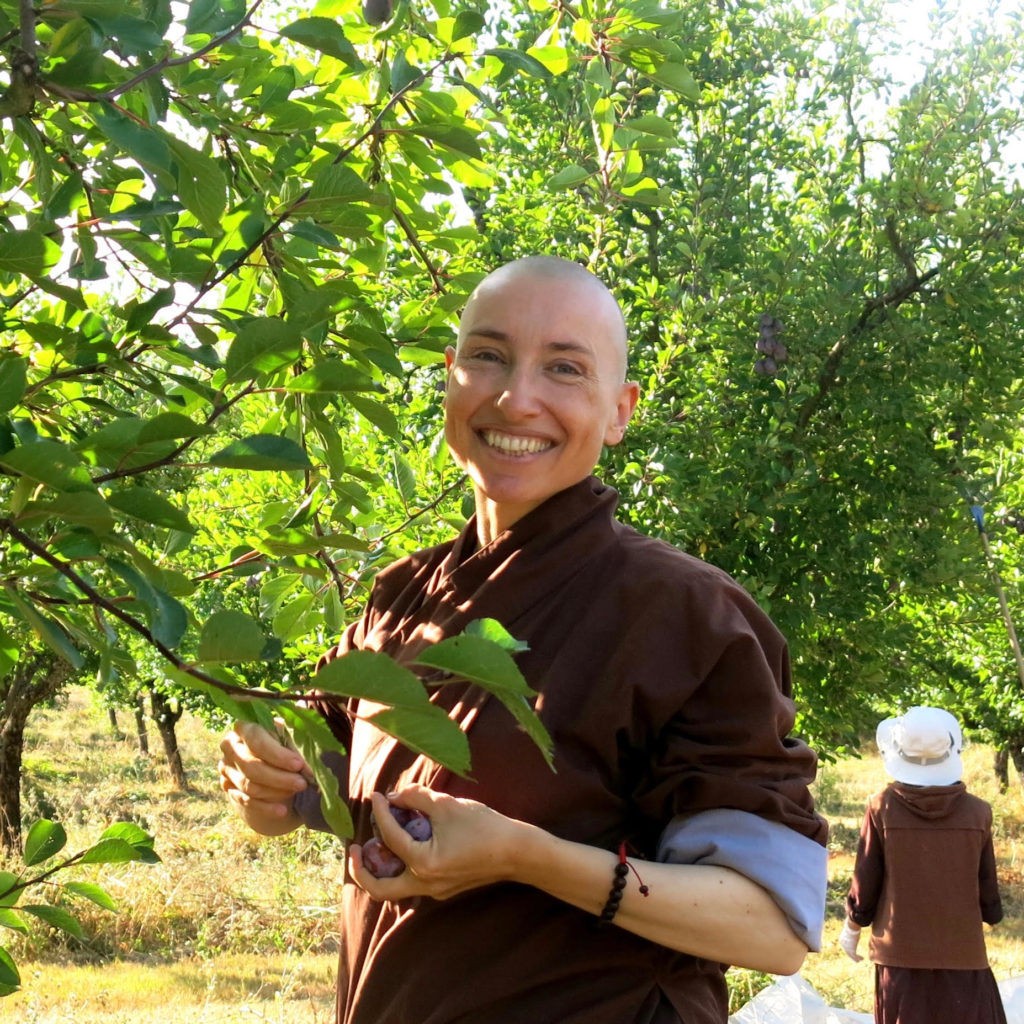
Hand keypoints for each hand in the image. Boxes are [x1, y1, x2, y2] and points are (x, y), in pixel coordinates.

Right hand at [218, 719, 310, 834]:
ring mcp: (226, 768)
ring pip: (249, 785)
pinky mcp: (228, 787)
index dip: (277, 754)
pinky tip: (282, 811)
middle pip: (251, 766)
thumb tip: (310, 768)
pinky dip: (266, 807)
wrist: (270, 765)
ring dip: (275, 791)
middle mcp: (230, 746)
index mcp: (245, 727)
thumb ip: (298, 749)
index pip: (256, 740)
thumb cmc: (284, 746)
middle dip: (279, 777)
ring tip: (297, 790)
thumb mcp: (291, 741)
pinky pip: (246, 801)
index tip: (298, 765)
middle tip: (302, 783)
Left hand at [348, 785, 532, 901]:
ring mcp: (436, 891)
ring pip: (395, 888)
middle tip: (352, 848)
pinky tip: (407, 845)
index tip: (377, 796)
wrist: (517, 852)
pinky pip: (414, 882)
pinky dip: (403, 866)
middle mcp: (425, 884)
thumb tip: (396, 796)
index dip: (381, 812)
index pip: (391, 837)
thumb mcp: (448, 805)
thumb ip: (417, 798)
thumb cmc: (484, 827)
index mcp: (423, 864)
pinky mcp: (446, 888)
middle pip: (379, 888)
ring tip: (375, 847)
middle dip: (360, 870)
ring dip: (381, 870)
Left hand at [839, 920, 862, 961]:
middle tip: (856, 959)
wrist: (851, 926)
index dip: (850, 950)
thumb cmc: (852, 925)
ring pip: (851, 955)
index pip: (845, 947)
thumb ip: (851, 931)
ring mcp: (846, 947)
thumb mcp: (850, 929)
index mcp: (842, 939)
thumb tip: (853, 928)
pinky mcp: (851, 949)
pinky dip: (858, 958)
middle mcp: (843, 944)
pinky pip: (854, 955)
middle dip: (852, 955)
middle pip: (848, 952)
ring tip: (860, 960)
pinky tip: (862, 958)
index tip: (854, 952)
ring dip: (856, 958)